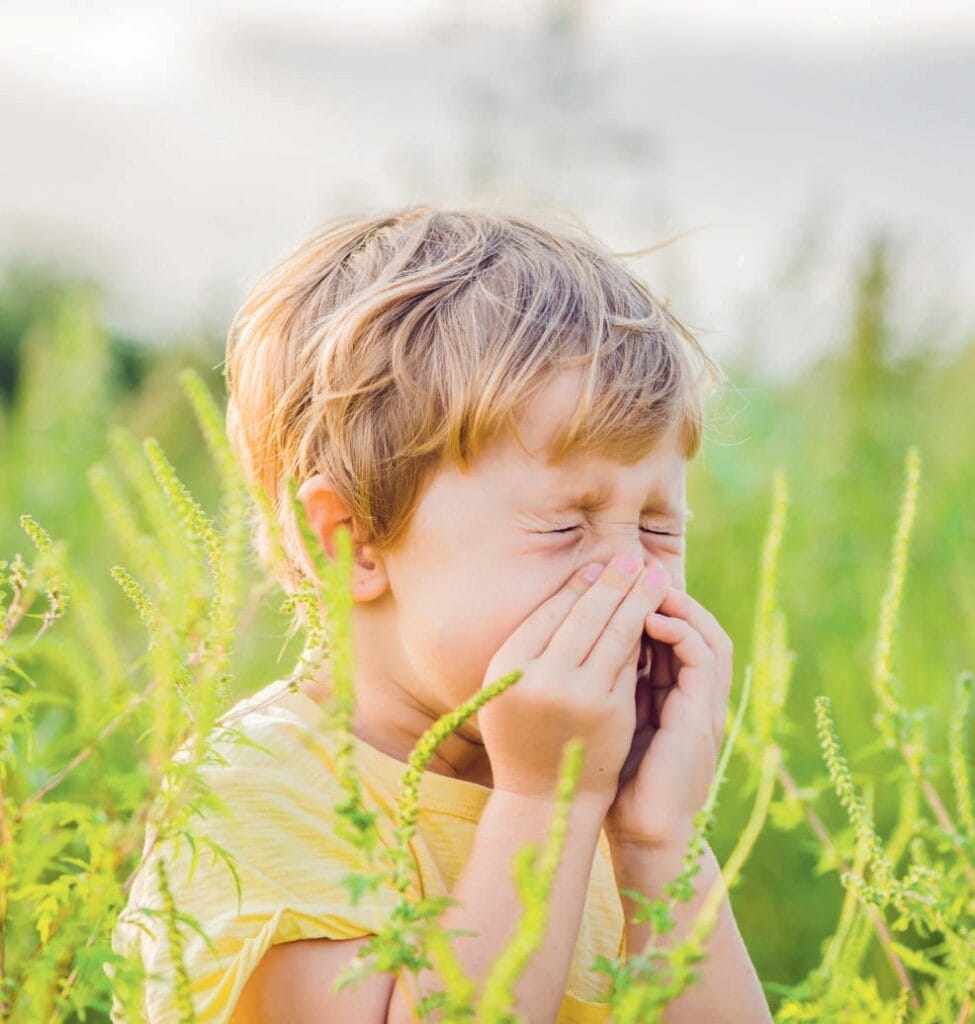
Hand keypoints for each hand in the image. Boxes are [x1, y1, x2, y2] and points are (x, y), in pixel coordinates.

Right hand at [478, 555, 658, 803]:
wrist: (543, 798)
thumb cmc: (523, 734)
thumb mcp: (509, 687)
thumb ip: (532, 646)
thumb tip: (577, 590)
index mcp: (506, 665)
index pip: (550, 612)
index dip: (579, 585)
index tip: (599, 565)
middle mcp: (539, 676)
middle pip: (584, 614)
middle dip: (613, 581)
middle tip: (632, 557)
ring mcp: (577, 694)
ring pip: (613, 632)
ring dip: (636, 598)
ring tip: (653, 575)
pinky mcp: (609, 710)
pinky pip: (629, 661)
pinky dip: (643, 634)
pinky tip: (655, 615)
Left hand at [604, 585, 732, 849]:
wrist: (642, 832)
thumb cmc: (616, 779)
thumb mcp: (610, 719)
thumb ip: (609, 684)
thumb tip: (575, 643)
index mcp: (675, 694)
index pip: (673, 632)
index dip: (650, 602)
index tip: (617, 578)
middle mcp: (695, 695)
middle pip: (696, 625)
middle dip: (667, 593)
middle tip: (634, 566)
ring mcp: (704, 706)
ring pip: (707, 635)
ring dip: (678, 605)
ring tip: (644, 583)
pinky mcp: (703, 718)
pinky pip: (703, 660)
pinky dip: (680, 633)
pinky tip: (649, 620)